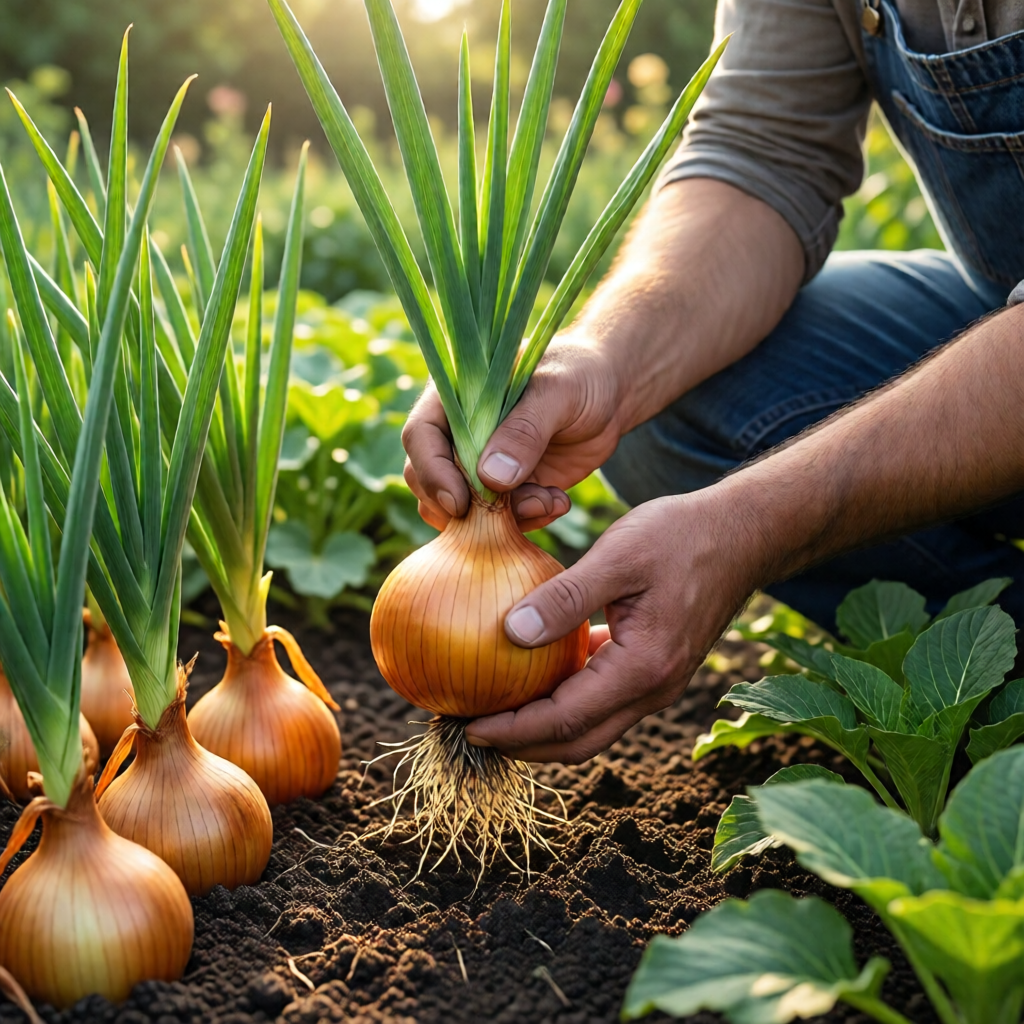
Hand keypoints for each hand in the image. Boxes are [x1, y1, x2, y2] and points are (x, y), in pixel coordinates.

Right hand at [402, 335, 622, 531]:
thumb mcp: (557, 392)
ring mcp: (479, 465)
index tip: (460, 502)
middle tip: (509, 513)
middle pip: (429, 481)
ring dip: (500, 520)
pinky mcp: (505, 491)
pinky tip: (559, 501)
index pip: (420, 436)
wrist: (610, 395)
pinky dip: (526, 520)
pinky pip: (497, 521)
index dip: (431, 472)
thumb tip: (489, 478)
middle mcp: (458, 434)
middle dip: (465, 507)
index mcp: (454, 396)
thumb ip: (525, 430)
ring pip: (461, 509)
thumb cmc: (579, 374)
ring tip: (550, 501)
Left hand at [464, 491, 763, 762]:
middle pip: (577, 742)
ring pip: (590, 727)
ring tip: (495, 710)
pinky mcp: (654, 667)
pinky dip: (565, 701)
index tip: (467, 726)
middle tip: (469, 731)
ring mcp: (657, 683)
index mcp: (643, 669)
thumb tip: (509, 633)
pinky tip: (534, 674)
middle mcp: (653, 689)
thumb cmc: (681, 536)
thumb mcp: (618, 555)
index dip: (512, 731)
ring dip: (542, 728)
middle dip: (521, 746)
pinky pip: (602, 700)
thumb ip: (566, 598)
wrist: (741, 534)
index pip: (564, 720)